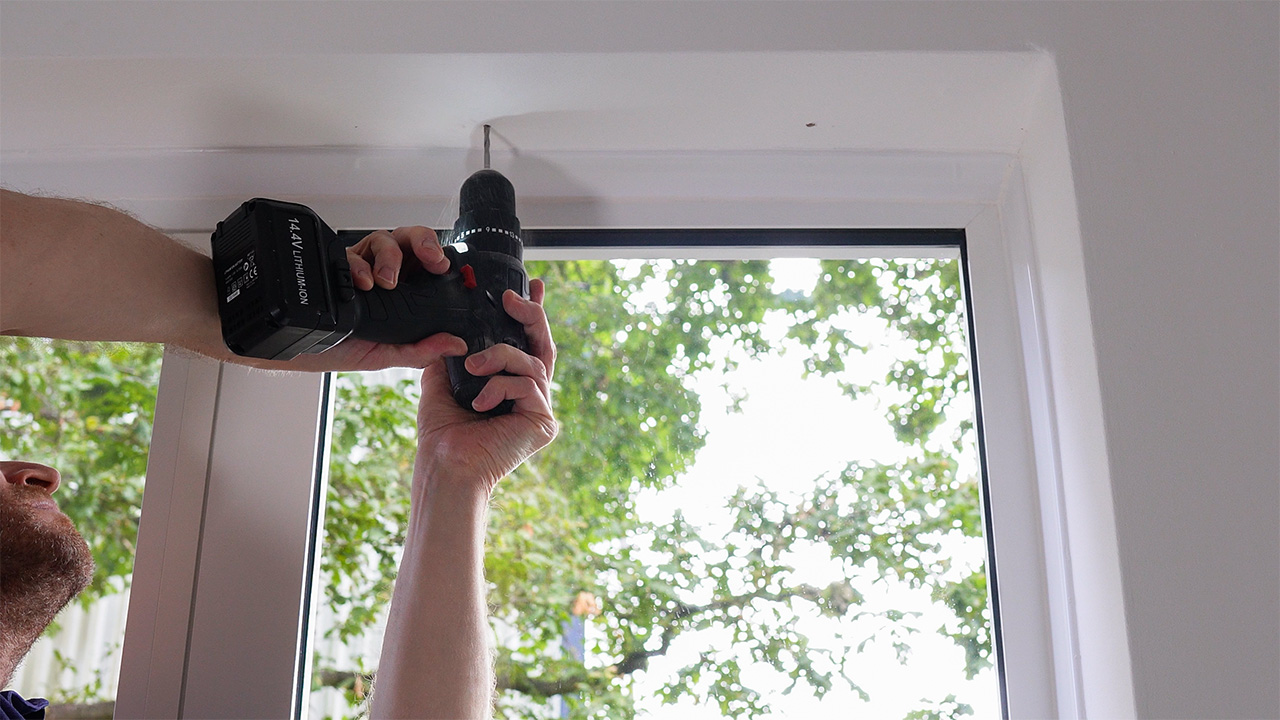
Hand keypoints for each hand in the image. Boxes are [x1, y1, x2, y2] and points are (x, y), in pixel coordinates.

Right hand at [275, 227, 467, 371]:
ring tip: (387, 280)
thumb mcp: (385, 354)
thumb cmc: (342, 349)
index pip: (427, 264)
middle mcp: (382, 273)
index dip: (439, 259)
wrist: (297, 350)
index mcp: (403, 292)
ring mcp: (359, 266)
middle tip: (430, 258)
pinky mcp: (335, 265)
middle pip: (409, 241)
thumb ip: (421, 350)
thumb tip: (456, 345)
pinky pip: (351, 252)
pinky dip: (359, 264)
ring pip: (383, 239)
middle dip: (423, 242)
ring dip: (390, 256)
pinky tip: (363, 282)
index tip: (445, 267)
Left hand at [414, 279, 557, 494]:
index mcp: (510, 387)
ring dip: (501, 356)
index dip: (532, 315)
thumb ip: (451, 356)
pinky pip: (528, 385)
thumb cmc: (442, 434)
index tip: (532, 287)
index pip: (527, 345)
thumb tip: (451, 331)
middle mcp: (530, 397)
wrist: (444, 466)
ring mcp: (540, 410)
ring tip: (474, 367)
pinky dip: (500, 387)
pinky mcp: (544, 422)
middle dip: (531, 316)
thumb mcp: (441, 382)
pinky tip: (479, 404)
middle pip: (544, 346)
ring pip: (533, 362)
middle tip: (512, 299)